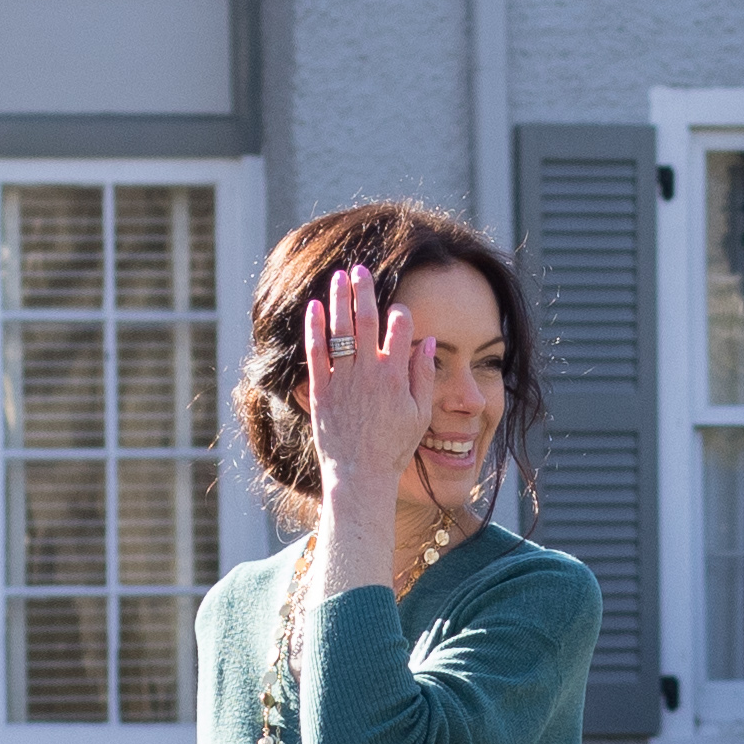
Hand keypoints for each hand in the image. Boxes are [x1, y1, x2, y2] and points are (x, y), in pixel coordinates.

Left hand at [305, 259, 432, 526]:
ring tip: (339, 276)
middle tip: (361, 268)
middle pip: (366, 321)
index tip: (397, 305)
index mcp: (396, 377)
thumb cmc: (393, 448)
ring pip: (340, 330)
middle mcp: (369, 373)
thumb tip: (429, 342)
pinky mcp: (320, 390)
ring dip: (339, 299)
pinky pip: (316, 352)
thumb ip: (423, 375)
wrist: (360, 476)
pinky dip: (314, 328)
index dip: (400, 313)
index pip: (401, 331)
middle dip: (364, 290)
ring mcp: (343, 380)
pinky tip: (314, 307)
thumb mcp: (420, 414)